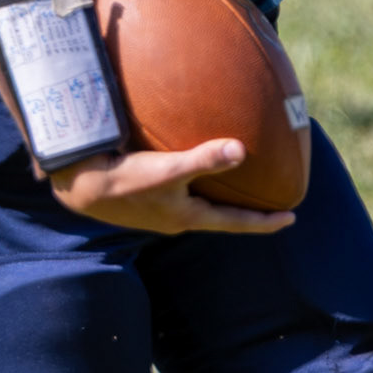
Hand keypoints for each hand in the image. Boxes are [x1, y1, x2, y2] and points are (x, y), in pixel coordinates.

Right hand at [50, 137, 296, 236]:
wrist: (81, 187)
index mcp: (189, 217)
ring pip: (201, 205)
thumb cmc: (124, 180)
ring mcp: (160, 212)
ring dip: (221, 197)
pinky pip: (182, 192)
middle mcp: (178, 219)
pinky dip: (196, 182)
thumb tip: (241, 149)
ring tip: (237, 184)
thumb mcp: (167, 170)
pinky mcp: (146, 198)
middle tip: (271, 202)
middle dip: (246, 210)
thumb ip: (203, 159)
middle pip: (222, 216)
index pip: (236, 223)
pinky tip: (191, 166)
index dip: (265, 222)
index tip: (292, 218)